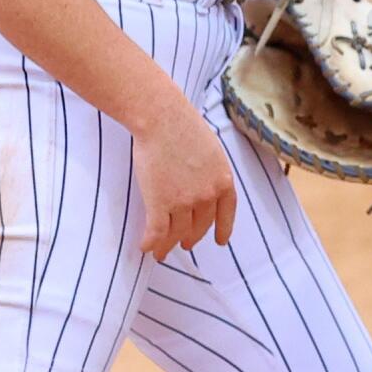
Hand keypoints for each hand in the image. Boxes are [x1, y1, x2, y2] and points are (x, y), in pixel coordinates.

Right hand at [132, 101, 237, 260]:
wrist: (163, 120)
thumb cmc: (184, 127)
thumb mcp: (212, 151)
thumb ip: (211, 172)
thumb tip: (205, 185)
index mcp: (223, 180)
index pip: (226, 212)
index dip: (224, 229)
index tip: (220, 241)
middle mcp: (207, 195)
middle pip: (200, 226)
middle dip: (192, 237)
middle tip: (186, 244)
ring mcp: (183, 202)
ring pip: (176, 233)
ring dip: (168, 245)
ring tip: (161, 251)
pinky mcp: (160, 203)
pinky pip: (156, 232)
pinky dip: (150, 243)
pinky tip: (145, 247)